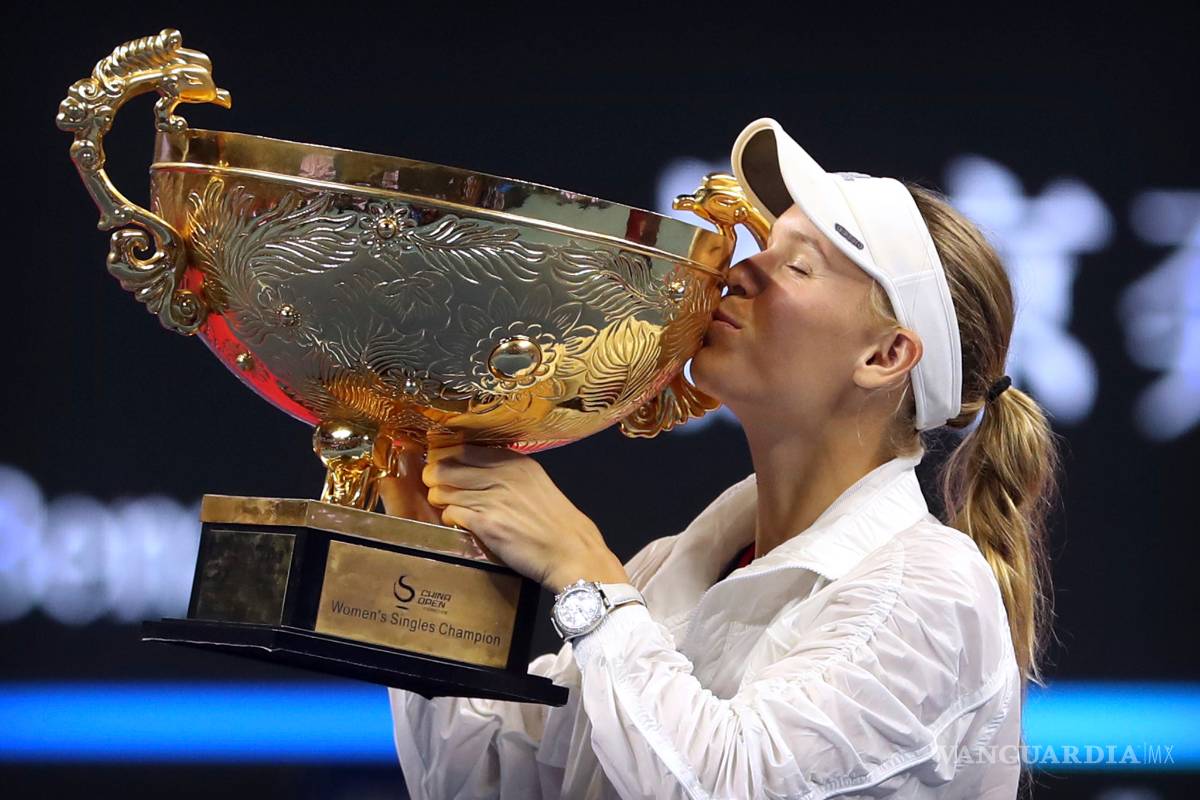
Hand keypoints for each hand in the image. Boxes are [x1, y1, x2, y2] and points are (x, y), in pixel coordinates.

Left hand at [381, 443, 627, 592]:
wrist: (571, 551)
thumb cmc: (556, 521)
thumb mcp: (536, 484)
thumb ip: (508, 474)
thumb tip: (477, 472)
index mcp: (516, 461)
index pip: (465, 450)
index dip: (446, 457)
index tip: (440, 464)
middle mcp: (503, 474)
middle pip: (448, 468)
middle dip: (435, 477)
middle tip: (434, 485)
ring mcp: (493, 498)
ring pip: (445, 491)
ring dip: (440, 499)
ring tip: (445, 505)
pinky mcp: (486, 524)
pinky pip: (451, 514)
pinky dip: (449, 518)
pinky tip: (456, 522)